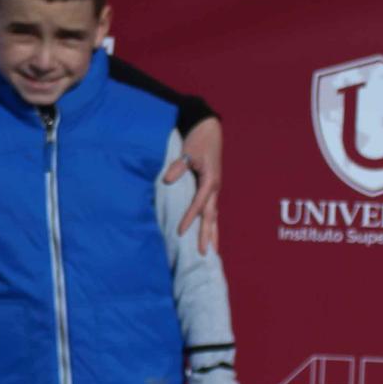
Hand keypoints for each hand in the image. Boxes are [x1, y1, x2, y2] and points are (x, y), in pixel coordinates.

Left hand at [164, 117, 222, 254]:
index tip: (180, 232)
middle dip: (208, 236)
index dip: (189, 219)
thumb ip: (178, 166)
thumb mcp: (188, 151)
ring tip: (212, 252)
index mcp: (210, 181)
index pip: (198, 204)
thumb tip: (167, 179)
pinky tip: (209, 233)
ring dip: (213, 233)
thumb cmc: (198, 140)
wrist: (209, 129)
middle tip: (205, 254)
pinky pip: (211, 209)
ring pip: (214, 216)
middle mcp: (215, 188)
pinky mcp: (211, 188)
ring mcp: (214, 189)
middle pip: (211, 216)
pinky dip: (211, 223)